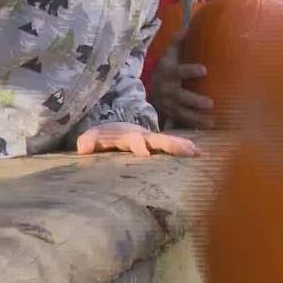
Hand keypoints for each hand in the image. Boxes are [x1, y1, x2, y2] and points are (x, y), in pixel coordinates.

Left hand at [76, 122, 197, 157]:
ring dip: (181, 146)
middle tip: (184, 150)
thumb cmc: (103, 136)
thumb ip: (87, 141)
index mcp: (126, 135)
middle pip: (157, 138)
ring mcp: (152, 139)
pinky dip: (185, 148)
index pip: (132, 140)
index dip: (137, 145)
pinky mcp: (157, 145)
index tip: (144, 154)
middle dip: (169, 144)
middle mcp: (142, 136)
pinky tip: (199, 154)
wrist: (114, 129)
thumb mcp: (92, 137)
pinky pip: (173, 145)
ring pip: (168, 141)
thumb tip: (83, 148)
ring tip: (196, 151)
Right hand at [149, 37, 214, 129]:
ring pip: (182, 112)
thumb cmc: (166, 68)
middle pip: (180, 96)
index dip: (190, 70)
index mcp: (168, 73)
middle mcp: (167, 90)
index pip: (179, 71)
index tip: (204, 69)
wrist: (151, 89)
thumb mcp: (169, 54)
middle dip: (194, 101)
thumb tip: (188, 26)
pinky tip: (208, 128)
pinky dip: (194, 126)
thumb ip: (177, 42)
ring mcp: (169, 104)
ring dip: (196, 118)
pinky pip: (182, 121)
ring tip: (211, 122)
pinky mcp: (172, 115)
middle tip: (210, 103)